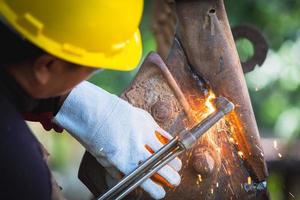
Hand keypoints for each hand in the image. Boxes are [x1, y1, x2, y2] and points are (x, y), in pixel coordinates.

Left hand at [53, 81, 181, 198]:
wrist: (93, 112)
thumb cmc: (96, 137)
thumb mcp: (104, 160)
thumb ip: (120, 171)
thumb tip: (132, 179)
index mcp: (124, 163)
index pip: (147, 183)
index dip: (157, 192)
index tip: (160, 193)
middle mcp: (136, 150)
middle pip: (163, 168)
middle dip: (173, 179)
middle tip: (175, 180)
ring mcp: (144, 134)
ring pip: (168, 152)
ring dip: (175, 162)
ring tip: (176, 165)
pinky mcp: (147, 121)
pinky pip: (164, 134)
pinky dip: (170, 143)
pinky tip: (171, 147)